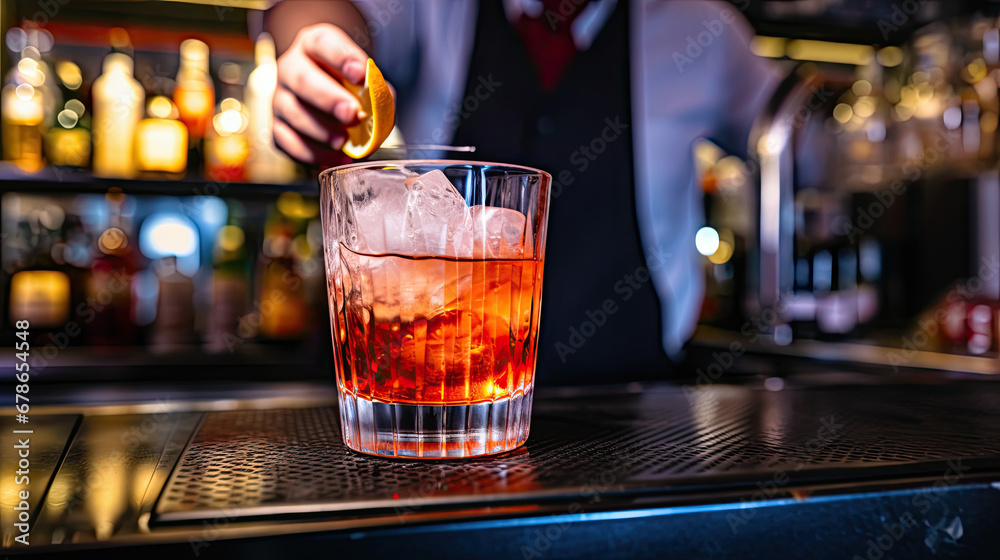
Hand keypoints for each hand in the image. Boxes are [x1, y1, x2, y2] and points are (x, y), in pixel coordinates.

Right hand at [272, 23, 371, 165]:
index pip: (323, 43)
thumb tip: (382, 104)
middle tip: (352, 113)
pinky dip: (313, 153)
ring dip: (320, 130)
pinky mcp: (277, 126)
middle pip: (302, 79)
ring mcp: (280, 98)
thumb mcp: (361, 74)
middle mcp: (290, 67)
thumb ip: (375, 86)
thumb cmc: (344, 81)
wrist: (321, 92)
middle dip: (328, 98)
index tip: (361, 73)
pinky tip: (336, 157)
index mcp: (312, 45)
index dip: (341, 57)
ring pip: (292, 113)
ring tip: (344, 141)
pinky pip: (288, 142)